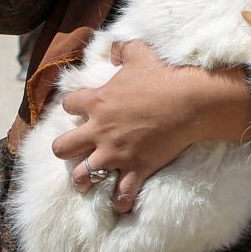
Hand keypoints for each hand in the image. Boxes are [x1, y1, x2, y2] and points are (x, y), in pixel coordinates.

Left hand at [51, 40, 250, 213]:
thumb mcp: (139, 53)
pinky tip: (120, 204)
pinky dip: (120, 202)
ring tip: (89, 180)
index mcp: (97, 102)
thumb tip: (114, 47)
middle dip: (65, 150)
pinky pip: (121, 195)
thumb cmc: (162, 77)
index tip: (82, 108)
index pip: (68, 104)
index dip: (73, 106)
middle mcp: (99, 131)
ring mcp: (115, 153)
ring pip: (83, 176)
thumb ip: (122, 48)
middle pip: (62, 147)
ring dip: (84, 179)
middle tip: (75, 150)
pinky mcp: (136, 169)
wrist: (188, 101)